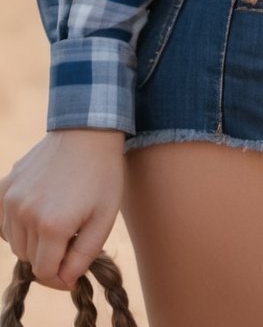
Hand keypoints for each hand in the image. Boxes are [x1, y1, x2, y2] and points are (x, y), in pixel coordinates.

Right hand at [0, 129, 125, 290]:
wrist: (87, 131)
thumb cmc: (102, 175)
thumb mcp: (104, 219)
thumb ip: (83, 257)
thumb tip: (64, 280)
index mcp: (52, 226)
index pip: (45, 272)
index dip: (59, 278)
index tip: (72, 271)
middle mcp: (25, 214)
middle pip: (30, 259)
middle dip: (50, 258)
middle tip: (70, 239)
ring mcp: (12, 198)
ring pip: (16, 243)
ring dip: (34, 243)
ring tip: (57, 223)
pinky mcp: (6, 186)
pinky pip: (4, 222)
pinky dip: (18, 226)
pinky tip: (37, 214)